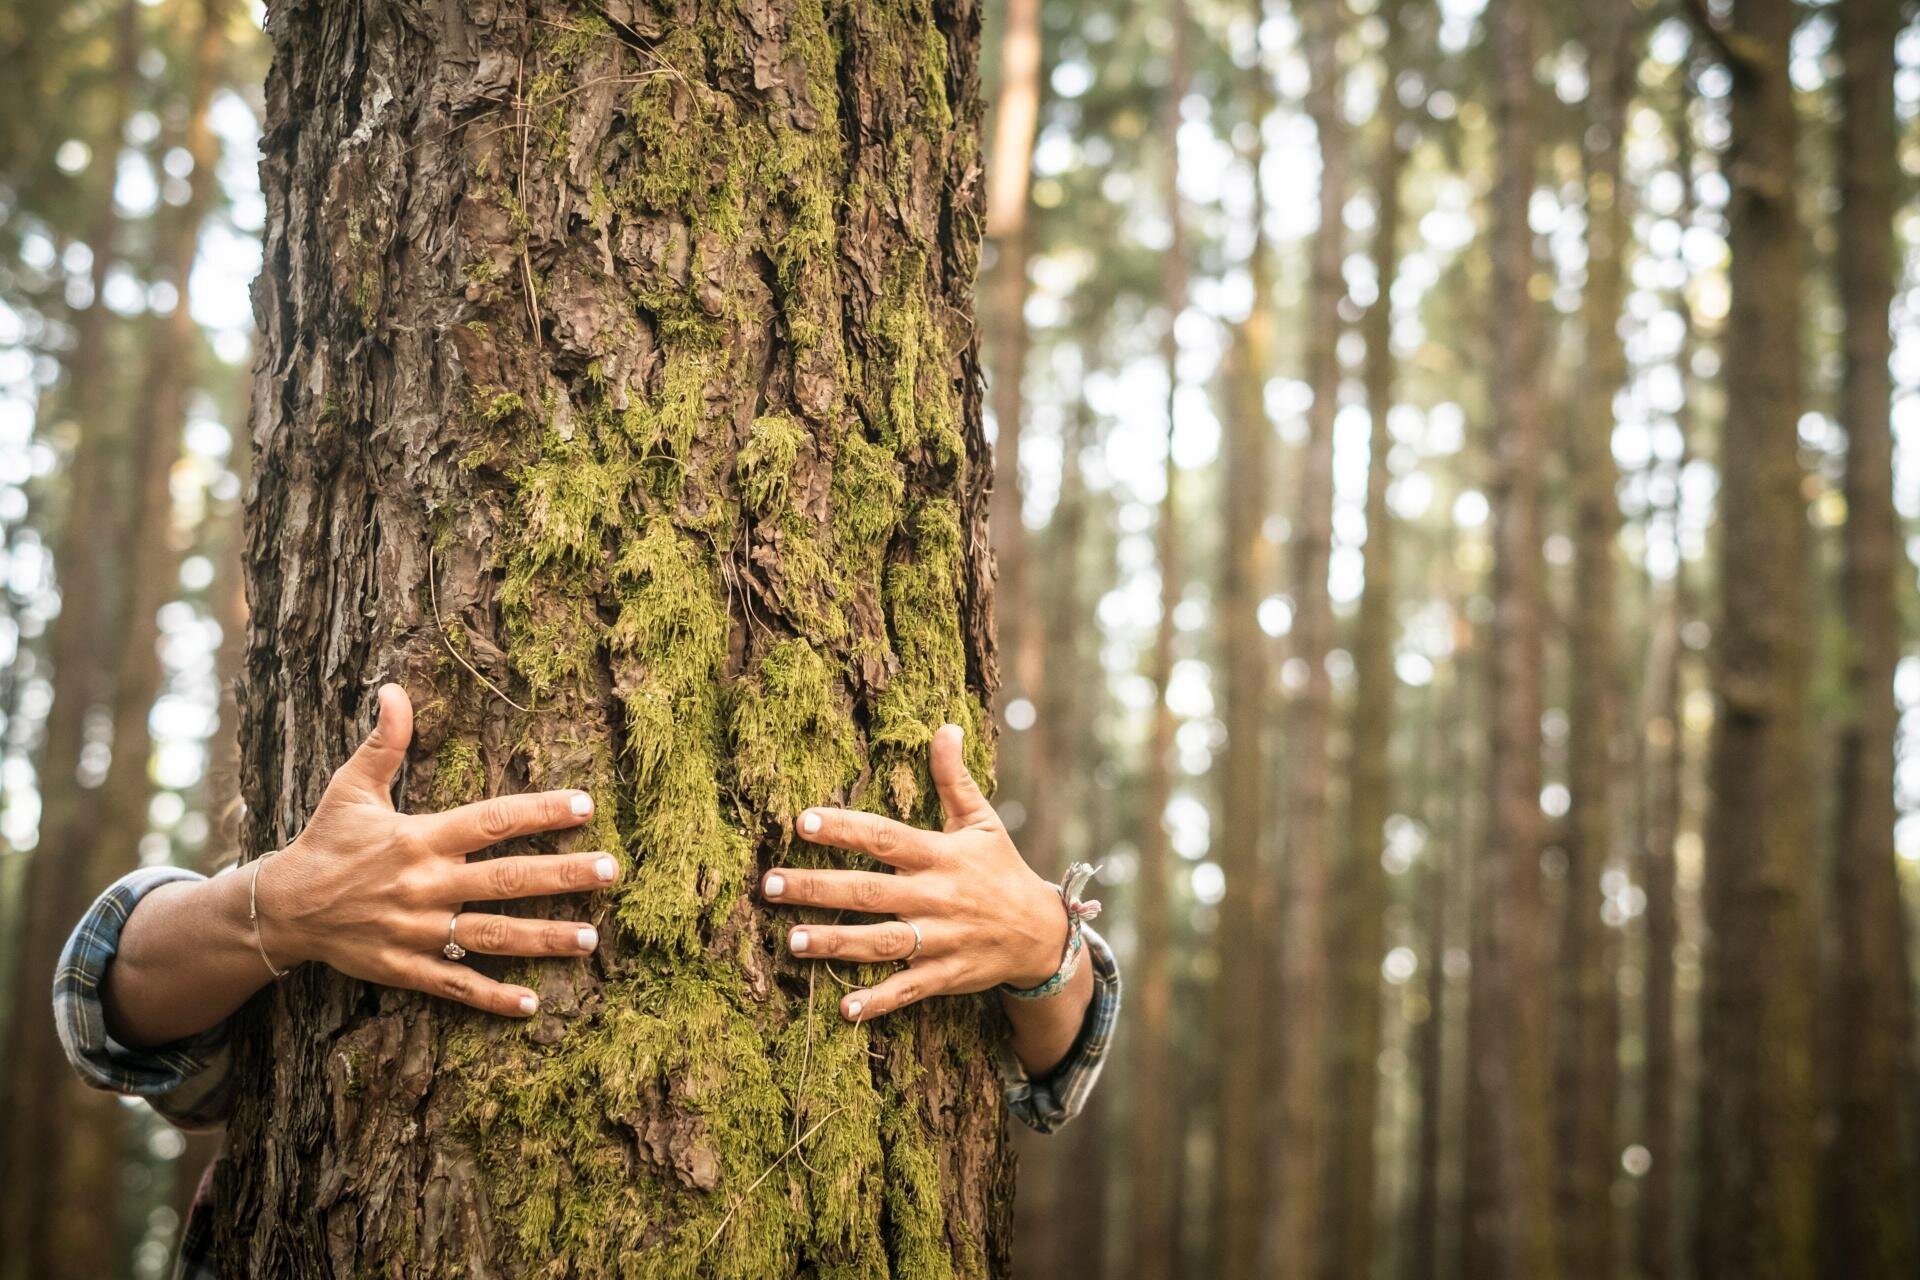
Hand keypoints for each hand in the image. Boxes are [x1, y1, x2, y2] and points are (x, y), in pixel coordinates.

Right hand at [256, 683, 617, 1017]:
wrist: (282, 907)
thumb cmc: (327, 841)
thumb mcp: (352, 787)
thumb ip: (385, 742)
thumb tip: (393, 689)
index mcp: (420, 838)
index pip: (492, 820)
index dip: (540, 811)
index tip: (586, 805)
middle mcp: (425, 884)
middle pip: (506, 879)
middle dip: (562, 876)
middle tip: (611, 870)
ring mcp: (417, 930)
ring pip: (491, 935)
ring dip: (544, 939)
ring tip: (592, 939)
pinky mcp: (405, 967)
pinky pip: (455, 984)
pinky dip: (492, 998)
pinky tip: (532, 1005)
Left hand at [759, 723, 1068, 1021]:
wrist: (1041, 933)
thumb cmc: (1001, 870)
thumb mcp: (982, 821)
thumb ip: (954, 779)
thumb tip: (947, 727)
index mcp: (940, 855)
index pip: (886, 838)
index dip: (846, 829)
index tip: (804, 821)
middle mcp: (935, 897)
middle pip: (869, 892)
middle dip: (818, 888)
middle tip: (771, 885)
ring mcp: (940, 939)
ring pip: (881, 941)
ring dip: (836, 943)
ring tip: (793, 941)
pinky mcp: (944, 975)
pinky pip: (908, 989)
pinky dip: (878, 1001)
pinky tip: (844, 1008)